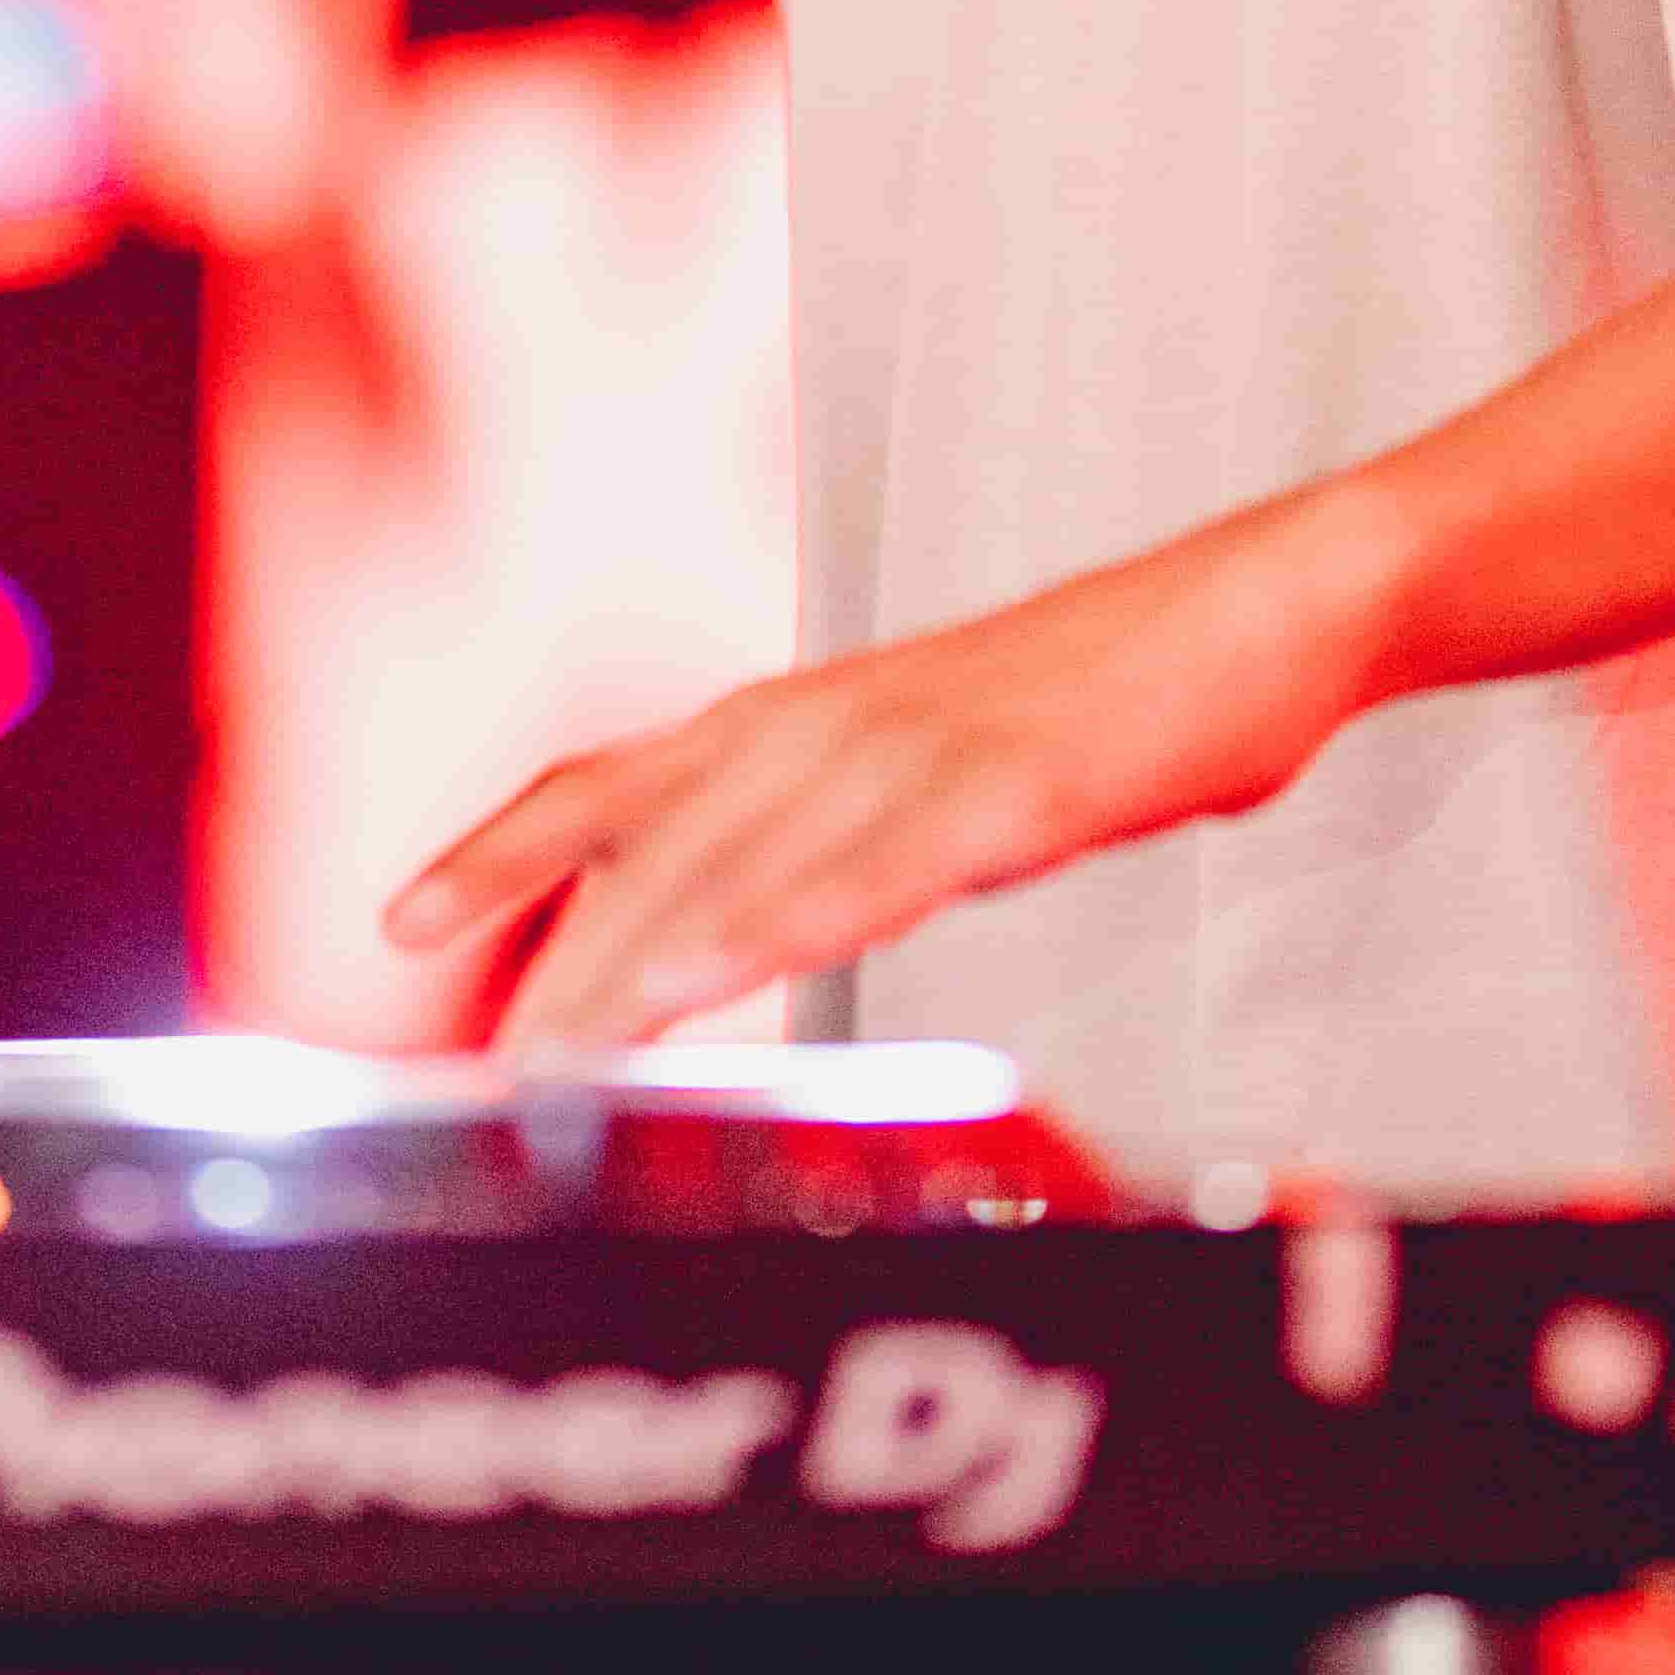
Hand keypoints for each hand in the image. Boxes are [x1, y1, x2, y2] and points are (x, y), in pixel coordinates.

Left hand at [379, 488, 1400, 1062]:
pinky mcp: (1023, 778)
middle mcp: (839, 715)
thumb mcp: (937, 765)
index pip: (616, 780)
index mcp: (808, 713)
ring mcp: (928, 742)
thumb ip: (838, 837)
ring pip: (752, 851)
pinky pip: (892, 858)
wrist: (1269, 609)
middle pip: (656, 836)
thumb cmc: (1111, 698)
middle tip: (481, 1065)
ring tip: (561, 1048)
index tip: (404, 922)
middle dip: (553, 951)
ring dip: (645, 952)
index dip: (503, 851)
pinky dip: (804, 914)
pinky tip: (738, 971)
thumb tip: (755, 922)